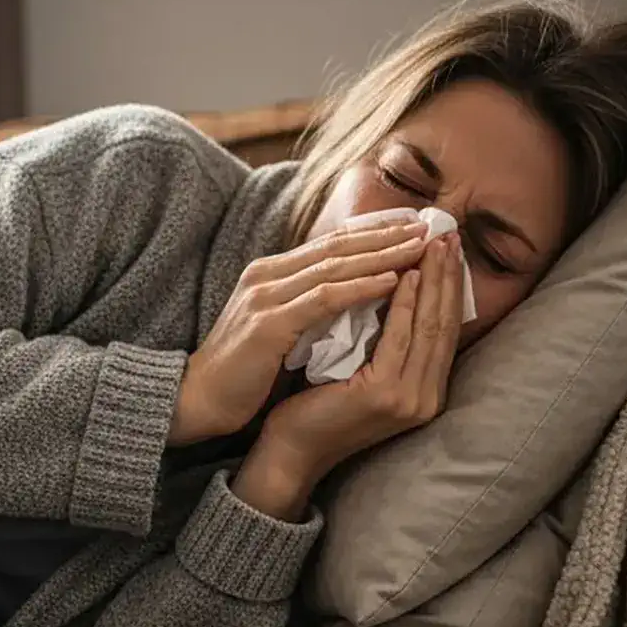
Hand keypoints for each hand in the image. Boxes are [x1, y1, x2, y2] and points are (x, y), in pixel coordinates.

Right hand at [169, 208, 433, 445]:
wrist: (197, 401)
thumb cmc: (243, 373)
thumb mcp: (279, 329)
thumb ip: (307, 308)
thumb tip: (353, 299)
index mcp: (270, 274)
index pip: (330, 244)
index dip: (373, 233)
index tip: (412, 227)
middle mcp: (267, 275)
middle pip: (337, 246)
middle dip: (386, 234)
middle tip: (429, 226)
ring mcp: (266, 296)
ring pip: (335, 265)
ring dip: (382, 254)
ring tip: (420, 247)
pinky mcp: (269, 323)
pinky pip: (324, 298)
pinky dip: (360, 287)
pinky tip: (392, 281)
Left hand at [230, 235, 465, 518]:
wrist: (291, 449)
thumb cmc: (320, 404)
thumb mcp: (364, 368)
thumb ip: (387, 340)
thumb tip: (398, 284)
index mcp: (425, 390)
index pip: (444, 328)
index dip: (448, 285)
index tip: (447, 245)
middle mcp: (426, 397)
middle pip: (445, 324)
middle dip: (448, 275)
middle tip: (447, 232)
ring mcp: (409, 399)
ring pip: (429, 327)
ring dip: (432, 281)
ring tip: (432, 242)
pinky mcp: (385, 396)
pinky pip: (399, 339)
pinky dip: (404, 304)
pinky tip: (403, 275)